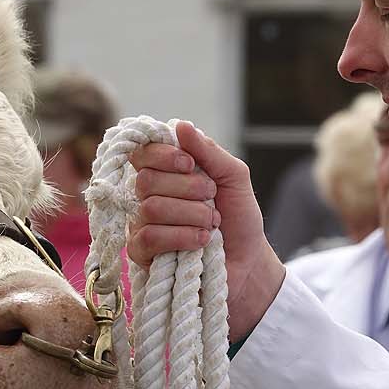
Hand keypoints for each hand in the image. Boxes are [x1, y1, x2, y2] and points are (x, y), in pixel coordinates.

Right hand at [127, 121, 285, 342]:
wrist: (248, 264)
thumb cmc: (239, 220)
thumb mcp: (235, 177)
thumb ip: (209, 152)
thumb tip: (181, 125)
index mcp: (165, 173)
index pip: (143, 152)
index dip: (164, 155)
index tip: (191, 165)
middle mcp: (147, 196)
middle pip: (146, 180)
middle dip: (188, 189)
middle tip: (212, 200)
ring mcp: (141, 225)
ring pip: (150, 209)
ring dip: (191, 216)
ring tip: (211, 225)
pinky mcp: (141, 254)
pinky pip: (149, 237)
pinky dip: (181, 237)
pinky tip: (201, 243)